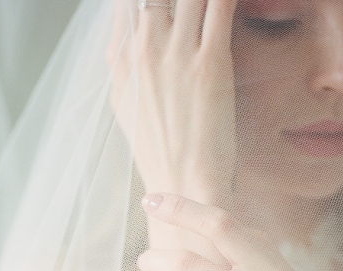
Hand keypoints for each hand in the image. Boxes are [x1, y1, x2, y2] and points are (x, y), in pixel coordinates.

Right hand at [108, 0, 239, 206]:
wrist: (181, 182)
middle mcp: (144, 51)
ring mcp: (175, 55)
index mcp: (122, 61)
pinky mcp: (210, 62)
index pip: (126, 3)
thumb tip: (124, 40)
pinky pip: (220, 6)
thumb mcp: (125, 103)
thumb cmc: (159, 147)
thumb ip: (123, 65)